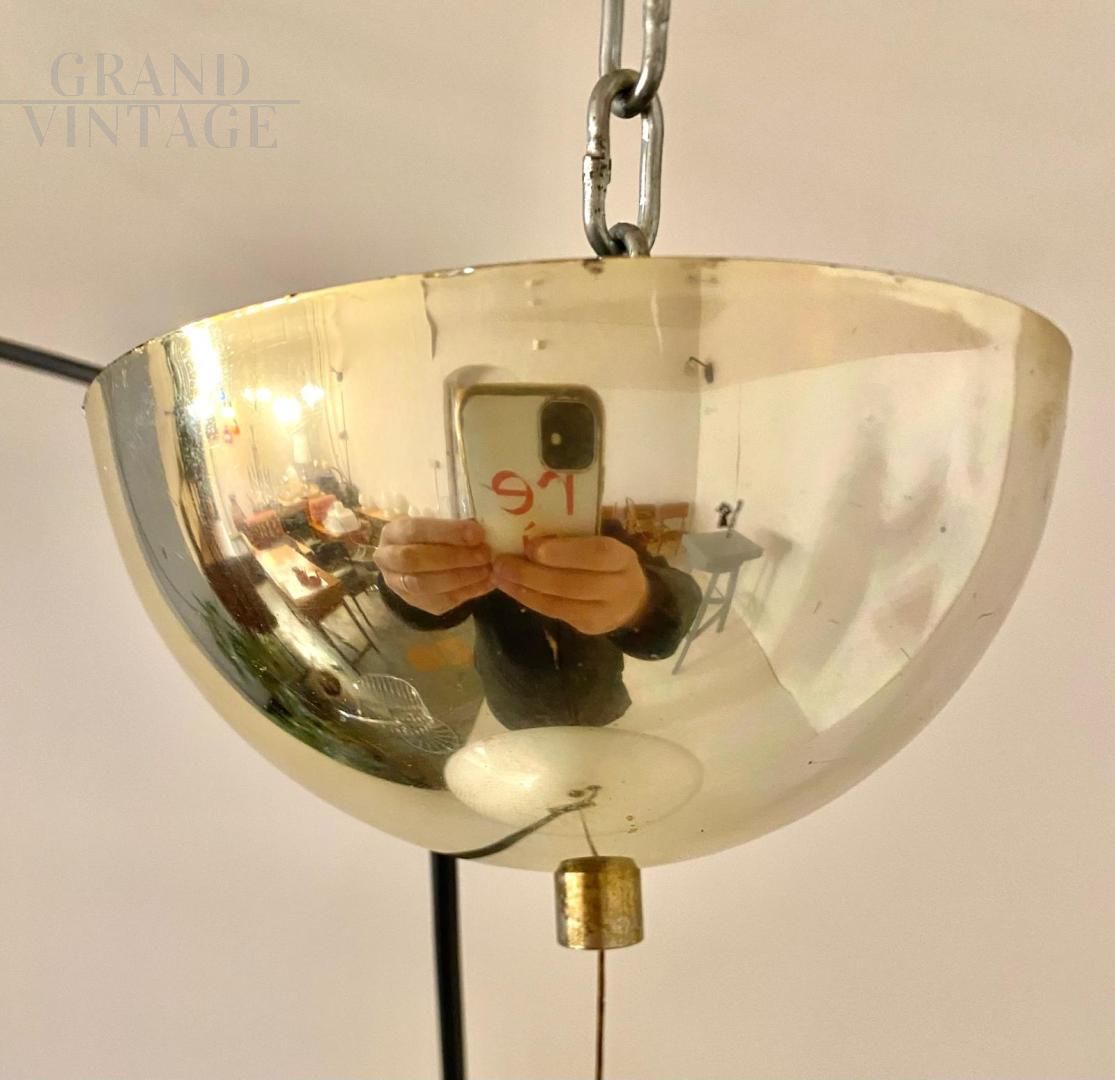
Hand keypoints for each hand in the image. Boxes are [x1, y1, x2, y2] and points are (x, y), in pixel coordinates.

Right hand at [373, 518, 493, 615]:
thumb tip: (480, 530)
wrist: (415, 561)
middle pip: (415, 560)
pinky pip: (440, 601)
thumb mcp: (434, 522)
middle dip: (454, 557)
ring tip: (487, 569)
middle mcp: (388, 559)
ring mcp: (398, 584)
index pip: (415, 530)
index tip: (477, 533)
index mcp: (393, 532)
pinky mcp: (415, 603)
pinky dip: (468, 592)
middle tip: (484, 554)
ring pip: (425, 585)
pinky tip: (487, 582)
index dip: (447, 532)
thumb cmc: (429, 536)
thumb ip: (451, 524)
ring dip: (461, 577)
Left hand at [492, 535, 648, 635]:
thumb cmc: (608, 561)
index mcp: (622, 557)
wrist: (633, 600)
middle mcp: (618, 587)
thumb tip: (531, 525)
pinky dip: (528, 599)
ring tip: (499, 575)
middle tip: (502, 562)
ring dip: (523, 588)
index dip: (563, 551)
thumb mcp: (602, 542)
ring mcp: (604, 613)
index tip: (532, 546)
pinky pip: (553, 613)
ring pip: (558, 602)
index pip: (597, 554)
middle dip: (532, 573)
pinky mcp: (588, 627)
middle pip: (572, 583)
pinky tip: (510, 587)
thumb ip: (575, 536)